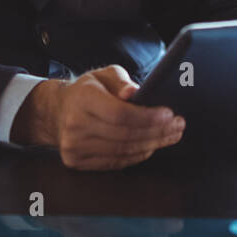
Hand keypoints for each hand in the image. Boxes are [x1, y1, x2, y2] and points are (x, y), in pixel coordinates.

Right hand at [13, 65, 185, 169]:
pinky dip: (137, 155)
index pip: (119, 114)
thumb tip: (134, 93)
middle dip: (157, 132)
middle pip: (125, 135)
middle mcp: (75, 125)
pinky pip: (115, 162)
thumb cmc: (87, 90)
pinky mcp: (76, 162)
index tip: (169, 114)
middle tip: (178, 126)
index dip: (147, 117)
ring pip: (122, 151)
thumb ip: (121, 81)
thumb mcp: (103, 75)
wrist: (58, 111)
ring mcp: (73, 147)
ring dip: (152, 144)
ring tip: (171, 135)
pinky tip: (152, 145)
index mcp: (82, 99)